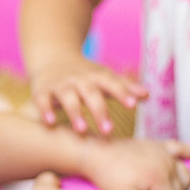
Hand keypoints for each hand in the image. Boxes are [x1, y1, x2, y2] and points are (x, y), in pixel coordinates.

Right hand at [30, 54, 148, 136]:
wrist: (52, 58)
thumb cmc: (85, 75)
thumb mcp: (104, 77)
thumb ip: (124, 87)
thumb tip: (147, 96)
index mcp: (97, 76)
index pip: (112, 83)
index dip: (122, 92)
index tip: (133, 104)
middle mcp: (79, 79)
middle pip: (90, 93)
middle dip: (99, 111)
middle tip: (108, 131)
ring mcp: (60, 84)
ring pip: (67, 97)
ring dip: (74, 112)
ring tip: (82, 130)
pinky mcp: (42, 91)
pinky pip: (43, 100)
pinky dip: (45, 110)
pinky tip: (50, 123)